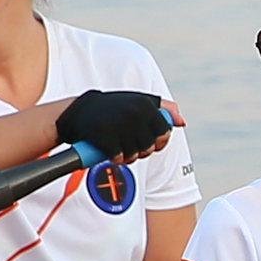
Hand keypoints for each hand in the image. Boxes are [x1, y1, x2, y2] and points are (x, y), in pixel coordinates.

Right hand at [55, 90, 172, 164]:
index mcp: (145, 105)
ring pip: (135, 155)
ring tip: (120, 147)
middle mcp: (134, 114)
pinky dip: (115, 159)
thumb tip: (182, 122)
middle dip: (143, 151)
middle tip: (132, 146)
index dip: (159, 142)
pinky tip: (110, 152)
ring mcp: (119, 125)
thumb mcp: (139, 102)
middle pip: (150, 147)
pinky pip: (118, 158)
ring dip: (128, 156)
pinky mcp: (104, 137)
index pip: (164, 132)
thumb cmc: (112, 108)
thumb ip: (163, 109)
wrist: (78, 111)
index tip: (151, 142)